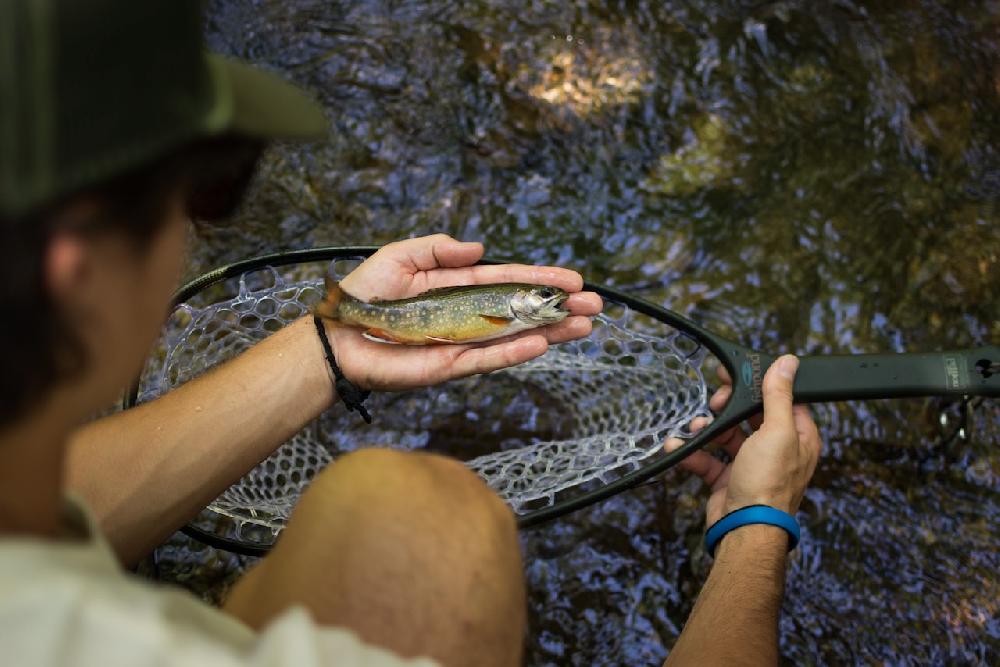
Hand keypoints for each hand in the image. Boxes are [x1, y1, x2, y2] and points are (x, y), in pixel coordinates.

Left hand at [324, 234, 602, 391]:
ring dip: (549, 332)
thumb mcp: (401, 256)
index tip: (574, 279)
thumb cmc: (365, 294)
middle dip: (558, 308)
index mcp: (458, 285)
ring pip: (514, 336)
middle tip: (594, 307)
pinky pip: (486, 359)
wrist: (336, 336)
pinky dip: (514, 352)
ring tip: (584, 327)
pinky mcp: (449, 365)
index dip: (541, 278)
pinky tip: (542, 343)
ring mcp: (462, 341)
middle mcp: (467, 314)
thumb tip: (480, 248)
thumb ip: (438, 248)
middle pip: (521, 309)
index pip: (508, 280)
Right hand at [665, 355, 822, 526]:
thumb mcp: (776, 431)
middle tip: (714, 399)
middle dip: (727, 406)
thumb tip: (788, 363)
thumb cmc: (768, 484)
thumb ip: (779, 395)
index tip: (737, 373)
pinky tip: (678, 447)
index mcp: (797, 437)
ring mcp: (751, 465)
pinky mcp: (728, 479)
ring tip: (694, 427)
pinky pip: (708, 458)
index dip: (759, 384)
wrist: (743, 529)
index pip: (782, 399)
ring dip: (706, 428)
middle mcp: (777, 450)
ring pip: (726, 435)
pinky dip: (692, 452)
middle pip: (750, 415)